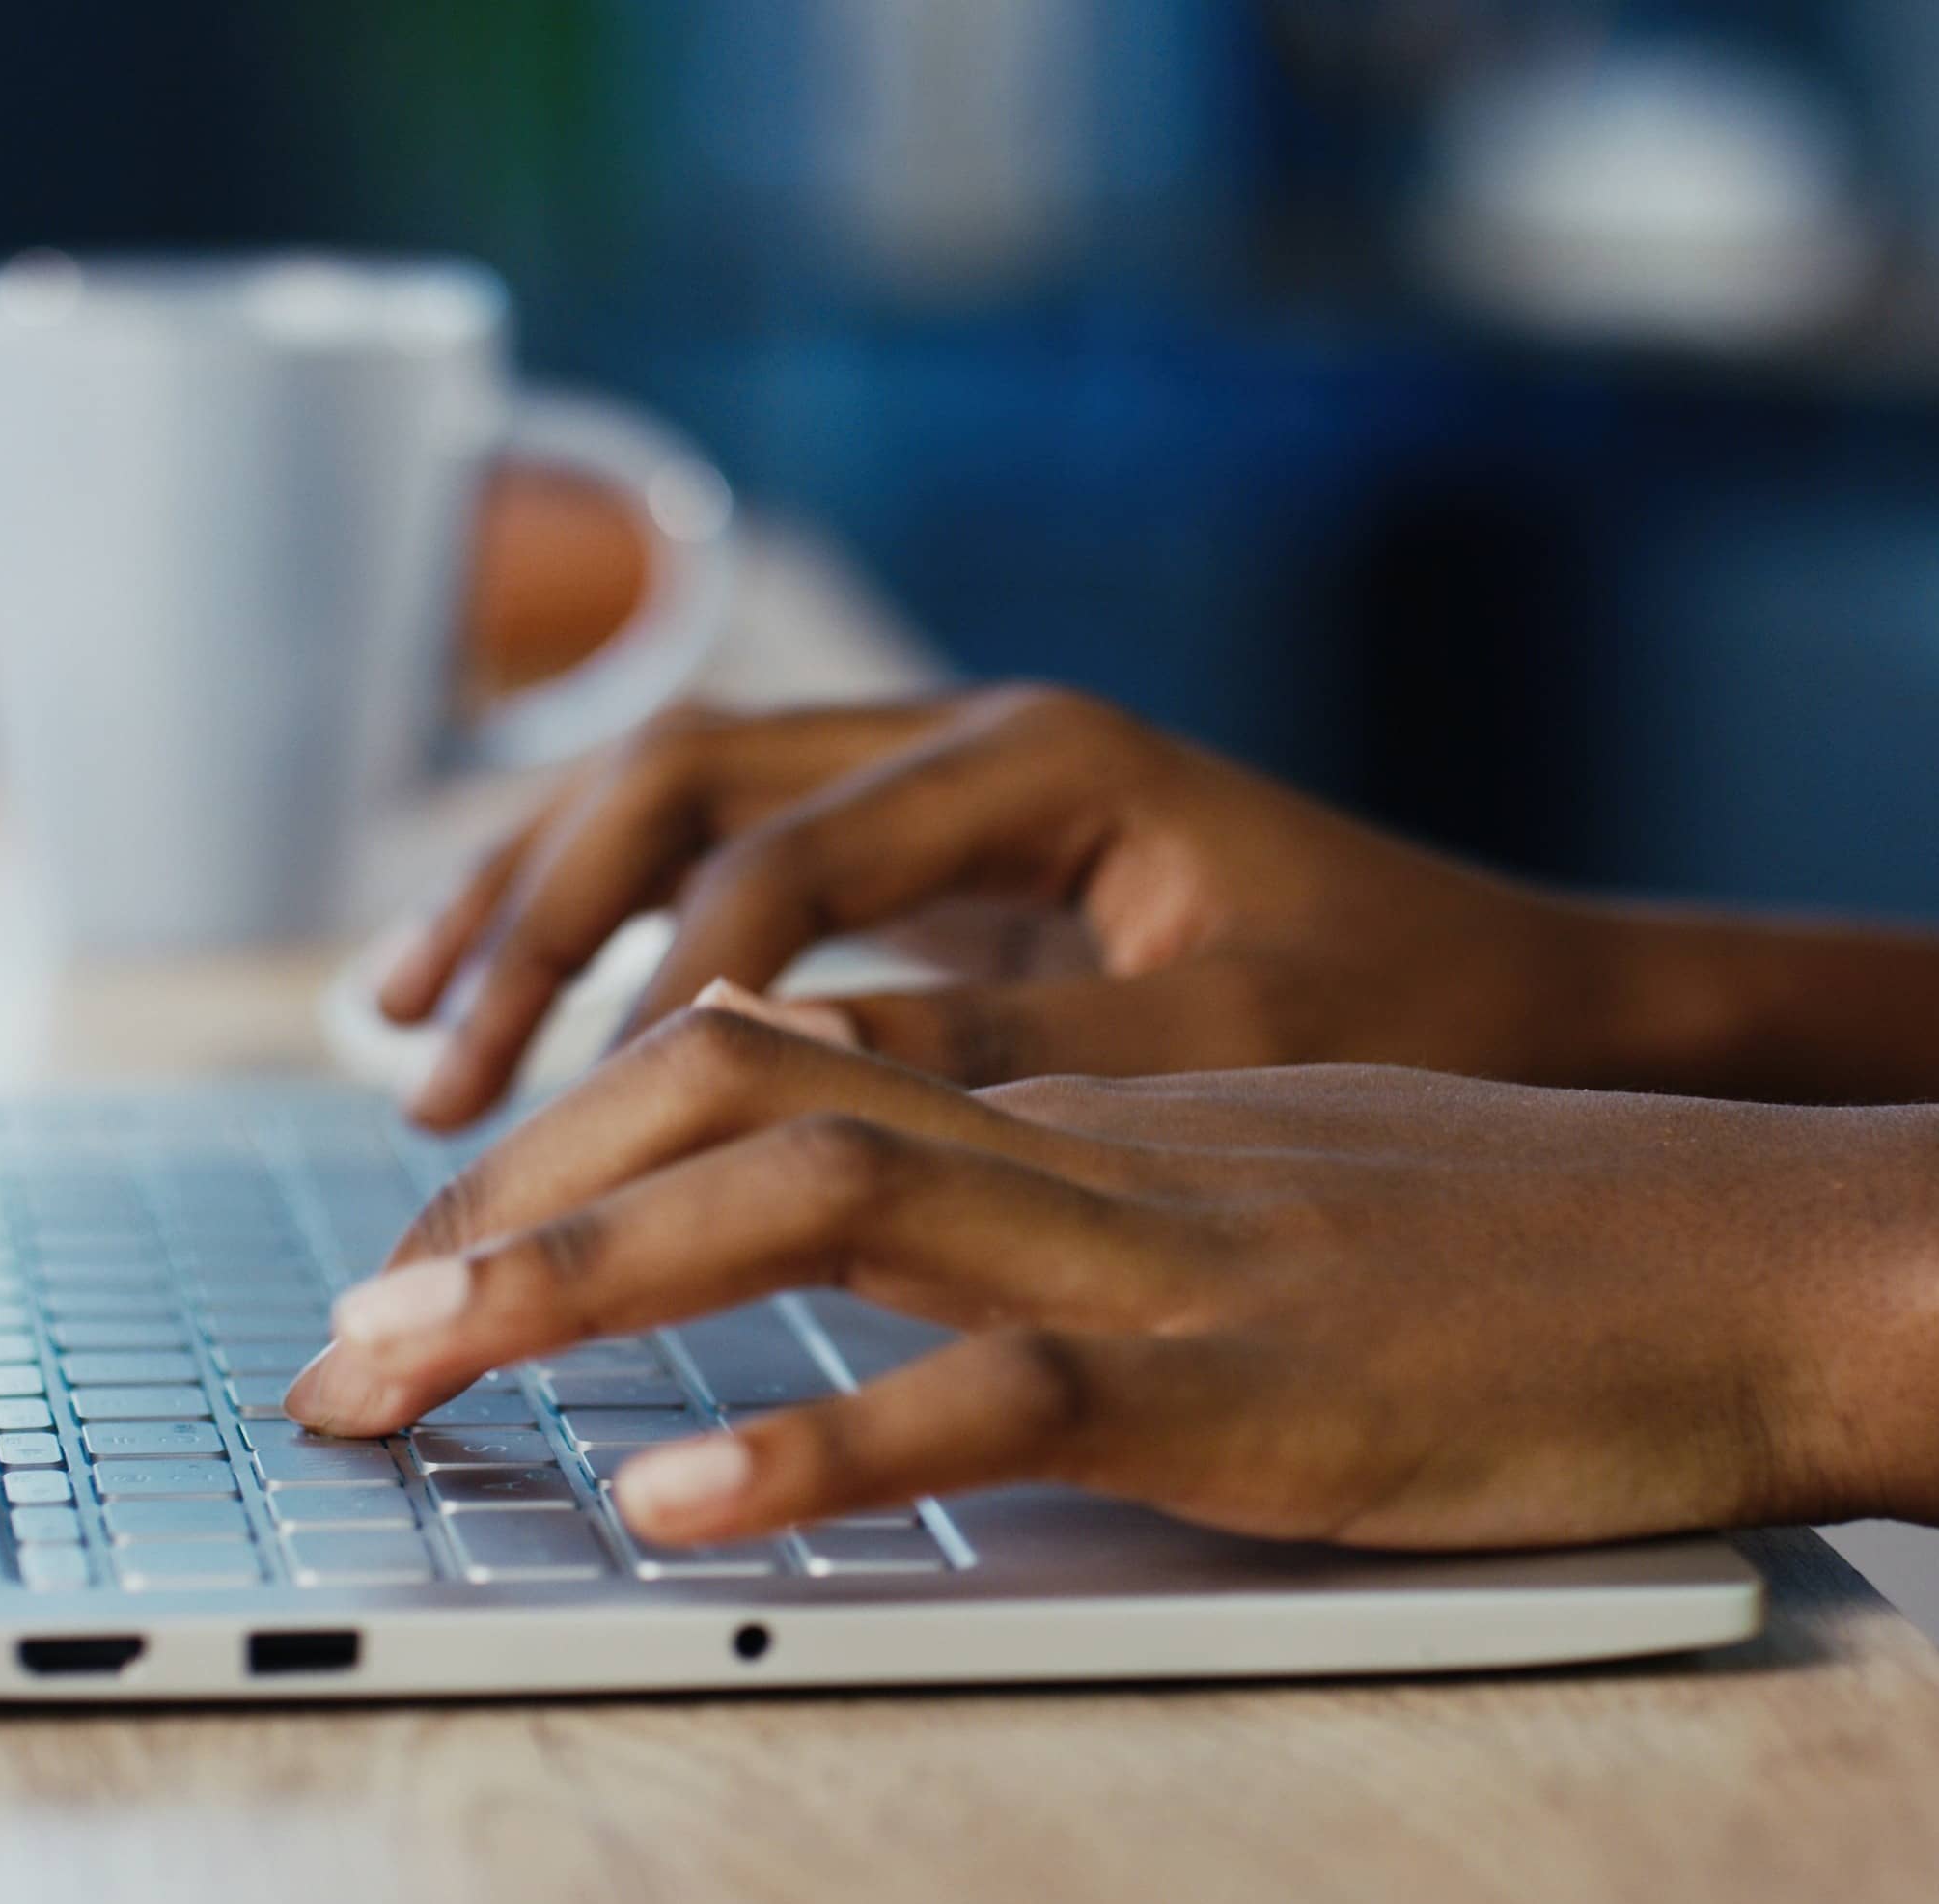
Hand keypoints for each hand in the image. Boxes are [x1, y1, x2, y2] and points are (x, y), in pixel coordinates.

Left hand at [288, 1001, 1938, 1550]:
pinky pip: (992, 1396)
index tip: (429, 1255)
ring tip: (396, 1376)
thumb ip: (1113, 1214)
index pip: (761, 1060)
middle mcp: (1084, 1140)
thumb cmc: (1554, 1254)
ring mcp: (1156, 1249)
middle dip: (496, 1205)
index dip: (565, 1144)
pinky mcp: (1241, 1382)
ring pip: (803, 1201)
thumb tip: (946, 1287)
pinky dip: (815, 1451)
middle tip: (335, 1338)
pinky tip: (672, 1511)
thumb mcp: (1289, 1199)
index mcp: (1084, 1101)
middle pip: (720, 1093)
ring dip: (569, 1286)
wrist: (1778, 1253)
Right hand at [375, 687, 1635, 1127]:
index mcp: (1043, 758)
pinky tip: (518, 1036)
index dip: (635, 991)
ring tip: (404, 1045)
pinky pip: (717, 873)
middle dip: (530, 926)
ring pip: (668, 803)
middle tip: (429, 1085)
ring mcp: (941, 791)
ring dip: (528, 914)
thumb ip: (999, 1054)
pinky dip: (603, 942)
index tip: (535, 1128)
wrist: (1534, 991)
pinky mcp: (931, 870)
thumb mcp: (1218, 1046)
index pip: (775, 858)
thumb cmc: (1414, 1013)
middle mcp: (970, 739)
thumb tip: (756, 1082)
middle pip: (673, 782)